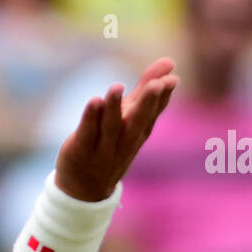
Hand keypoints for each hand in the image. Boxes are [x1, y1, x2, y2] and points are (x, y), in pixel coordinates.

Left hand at [54, 58, 178, 201]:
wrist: (85, 189)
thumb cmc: (111, 145)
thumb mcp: (130, 118)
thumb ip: (145, 89)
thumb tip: (170, 62)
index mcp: (138, 132)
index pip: (152, 114)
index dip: (162, 97)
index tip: (171, 79)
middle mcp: (124, 141)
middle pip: (136, 122)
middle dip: (146, 103)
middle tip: (156, 85)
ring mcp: (103, 148)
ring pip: (111, 127)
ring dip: (114, 107)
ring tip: (117, 87)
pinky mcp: (80, 149)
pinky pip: (87, 133)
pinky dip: (90, 118)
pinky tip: (94, 101)